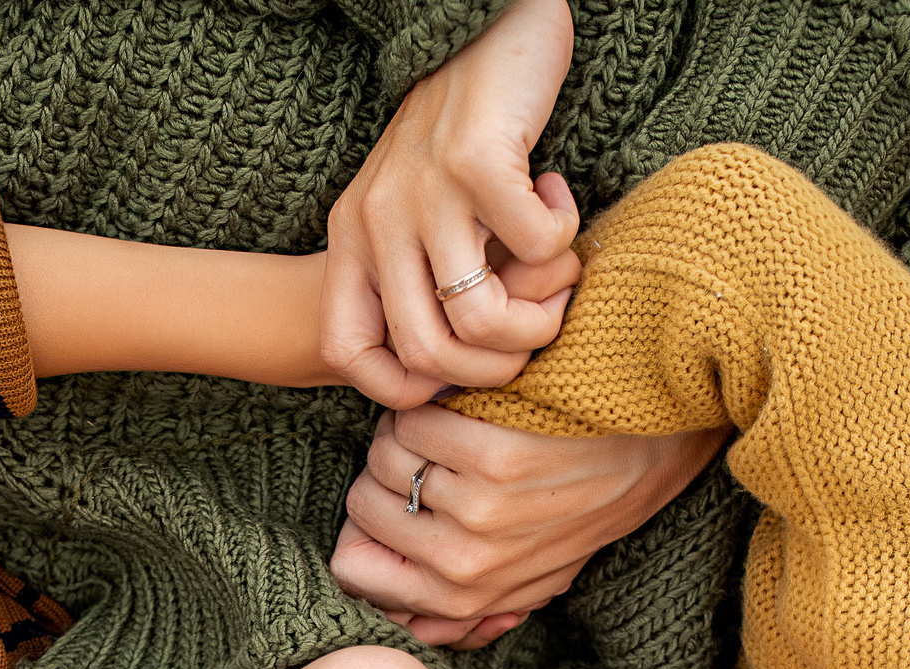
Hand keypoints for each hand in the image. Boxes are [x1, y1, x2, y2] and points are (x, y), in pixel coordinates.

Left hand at [321, 0, 582, 408]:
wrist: (483, 26)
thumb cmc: (461, 132)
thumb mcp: (416, 209)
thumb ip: (421, 276)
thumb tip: (460, 365)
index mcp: (352, 240)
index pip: (347, 353)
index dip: (403, 390)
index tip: (457, 373)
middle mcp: (376, 221)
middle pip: (427, 356)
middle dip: (495, 370)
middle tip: (534, 329)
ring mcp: (423, 193)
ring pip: (477, 323)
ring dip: (537, 321)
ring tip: (556, 278)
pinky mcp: (475, 162)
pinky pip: (533, 249)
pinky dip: (562, 241)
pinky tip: (558, 201)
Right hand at [333, 405, 728, 646]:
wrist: (649, 447)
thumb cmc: (584, 506)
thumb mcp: (530, 578)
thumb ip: (467, 608)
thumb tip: (411, 625)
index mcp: (465, 598)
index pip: (353, 571)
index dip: (367, 530)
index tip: (398, 504)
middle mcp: (467, 565)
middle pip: (363, 506)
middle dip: (387, 475)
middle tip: (430, 457)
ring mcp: (481, 513)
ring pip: (383, 460)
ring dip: (408, 435)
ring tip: (451, 431)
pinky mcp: (496, 460)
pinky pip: (413, 425)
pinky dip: (432, 407)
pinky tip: (466, 407)